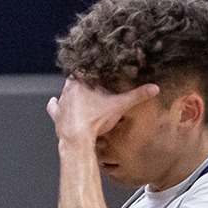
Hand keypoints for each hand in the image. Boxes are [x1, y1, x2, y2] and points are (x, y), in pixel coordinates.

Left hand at [46, 77, 160, 145]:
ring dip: (71, 93)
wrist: (77, 140)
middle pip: (75, 80)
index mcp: (81, 82)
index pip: (84, 67)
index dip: (90, 68)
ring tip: (80, 95)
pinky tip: (57, 104)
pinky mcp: (56, 116)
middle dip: (83, 81)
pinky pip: (54, 108)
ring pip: (64, 92)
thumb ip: (136, 96)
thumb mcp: (119, 106)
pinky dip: (56, 106)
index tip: (96, 69)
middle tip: (92, 84)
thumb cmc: (95, 121)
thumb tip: (154, 88)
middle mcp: (67, 89)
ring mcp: (60, 103)